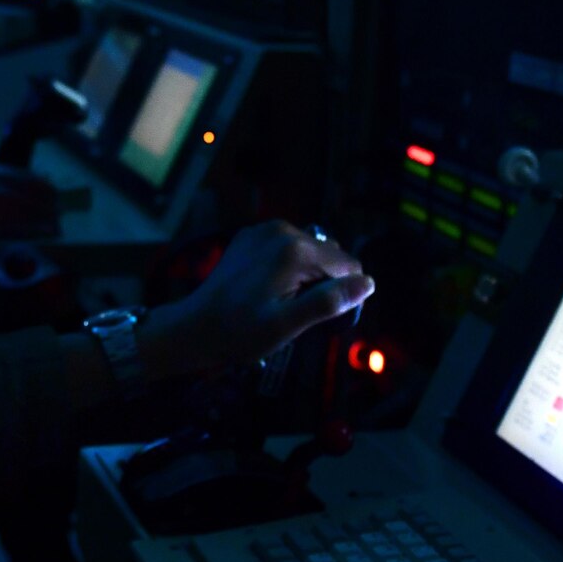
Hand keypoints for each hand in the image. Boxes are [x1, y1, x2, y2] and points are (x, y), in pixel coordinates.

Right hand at [0, 165, 58, 240]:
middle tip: (59, 213)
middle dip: (48, 204)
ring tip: (57, 226)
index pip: (26, 176)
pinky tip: (46, 234)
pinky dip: (34, 230)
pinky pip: (17, 227)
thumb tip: (2, 185)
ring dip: (46, 218)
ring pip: (29, 209)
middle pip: (32, 192)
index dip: (42, 186)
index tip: (52, 193)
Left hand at [138, 222, 373, 379]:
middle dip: (322, 283)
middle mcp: (282, 229)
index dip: (342, 294)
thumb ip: (329, 302)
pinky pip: (286, 248)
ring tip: (279, 300)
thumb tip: (368, 283)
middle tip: (294, 311)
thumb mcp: (288, 324)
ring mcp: (263, 230)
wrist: (194, 326)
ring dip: (305, 275)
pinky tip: (266, 289)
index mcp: (296, 249)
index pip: (348, 265)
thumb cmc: (240, 331)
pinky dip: (286, 267)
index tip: (317, 315)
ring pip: (310, 252)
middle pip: (330, 256)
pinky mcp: (250, 236)